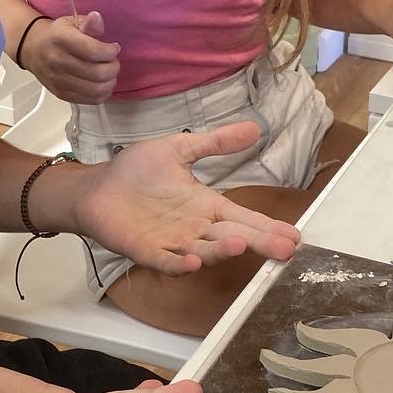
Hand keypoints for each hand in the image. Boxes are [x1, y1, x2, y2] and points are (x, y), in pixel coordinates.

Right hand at [19, 11, 120, 102]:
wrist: (33, 49)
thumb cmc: (56, 35)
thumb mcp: (71, 22)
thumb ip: (88, 23)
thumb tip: (97, 18)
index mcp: (61, 40)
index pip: (94, 51)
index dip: (111, 52)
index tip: (114, 48)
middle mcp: (57, 62)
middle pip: (98, 73)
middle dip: (113, 67)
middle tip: (113, 61)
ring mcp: (58, 80)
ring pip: (96, 89)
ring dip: (110, 82)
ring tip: (109, 73)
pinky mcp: (61, 94)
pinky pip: (90, 100)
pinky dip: (103, 94)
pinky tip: (102, 83)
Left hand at [69, 126, 300, 275]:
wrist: (97, 186)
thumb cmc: (137, 170)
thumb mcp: (180, 149)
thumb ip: (215, 143)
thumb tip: (255, 127)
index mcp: (206, 205)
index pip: (244, 218)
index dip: (267, 226)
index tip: (294, 235)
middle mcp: (195, 228)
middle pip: (233, 237)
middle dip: (258, 243)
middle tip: (286, 249)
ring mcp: (172, 242)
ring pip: (204, 251)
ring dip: (221, 250)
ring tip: (241, 244)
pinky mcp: (146, 251)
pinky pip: (166, 262)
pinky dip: (179, 265)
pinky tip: (192, 262)